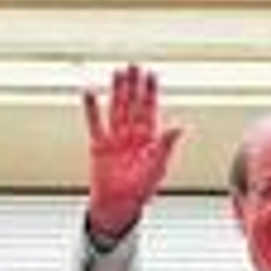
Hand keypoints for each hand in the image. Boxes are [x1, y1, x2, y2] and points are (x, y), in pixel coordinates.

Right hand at [83, 65, 183, 236]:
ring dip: (117, 91)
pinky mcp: (99, 145)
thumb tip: (179, 126)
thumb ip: (166, 145)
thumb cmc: (140, 190)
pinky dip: (92, 108)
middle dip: (134, 85)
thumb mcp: (157, 167)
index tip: (151, 74)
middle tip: (134, 65)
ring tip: (117, 73)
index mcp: (149, 139)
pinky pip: (95, 123)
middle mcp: (132, 134)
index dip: (151, 92)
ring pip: (116, 108)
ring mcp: (116, 138)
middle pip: (133, 104)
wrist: (118, 206)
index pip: (150, 109)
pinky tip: (90, 93)